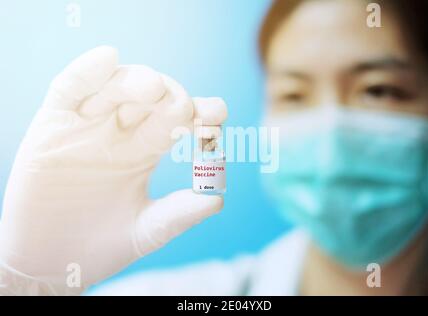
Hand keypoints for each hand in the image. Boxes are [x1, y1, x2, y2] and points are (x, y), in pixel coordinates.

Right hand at [0, 46, 226, 294]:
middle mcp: (120, 131)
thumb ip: (179, 214)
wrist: (51, 263)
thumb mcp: (146, 230)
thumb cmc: (100, 246)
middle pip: (150, 97)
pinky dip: (86, 71)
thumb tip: (218, 200)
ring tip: (154, 89)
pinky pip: (69, 88)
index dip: (200, 112)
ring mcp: (87, 125)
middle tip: (185, 108)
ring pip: (115, 86)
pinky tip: (107, 58)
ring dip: (136, 81)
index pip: (178, 118)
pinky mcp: (53, 124)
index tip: (217, 114)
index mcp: (145, 149)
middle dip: (171, 96)